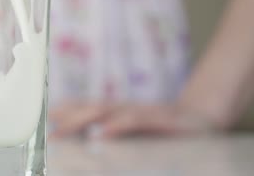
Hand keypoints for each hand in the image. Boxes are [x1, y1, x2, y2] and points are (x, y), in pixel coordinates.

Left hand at [49, 102, 221, 139]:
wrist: (205, 121)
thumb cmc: (167, 132)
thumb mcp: (138, 135)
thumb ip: (115, 137)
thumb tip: (89, 144)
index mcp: (120, 113)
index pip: (89, 109)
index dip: (67, 111)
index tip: (48, 119)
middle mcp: (128, 109)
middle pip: (94, 108)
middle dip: (69, 117)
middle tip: (51, 131)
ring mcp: (144, 112)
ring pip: (110, 110)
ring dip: (85, 118)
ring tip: (65, 127)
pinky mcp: (162, 119)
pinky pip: (137, 120)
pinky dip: (118, 124)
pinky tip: (104, 131)